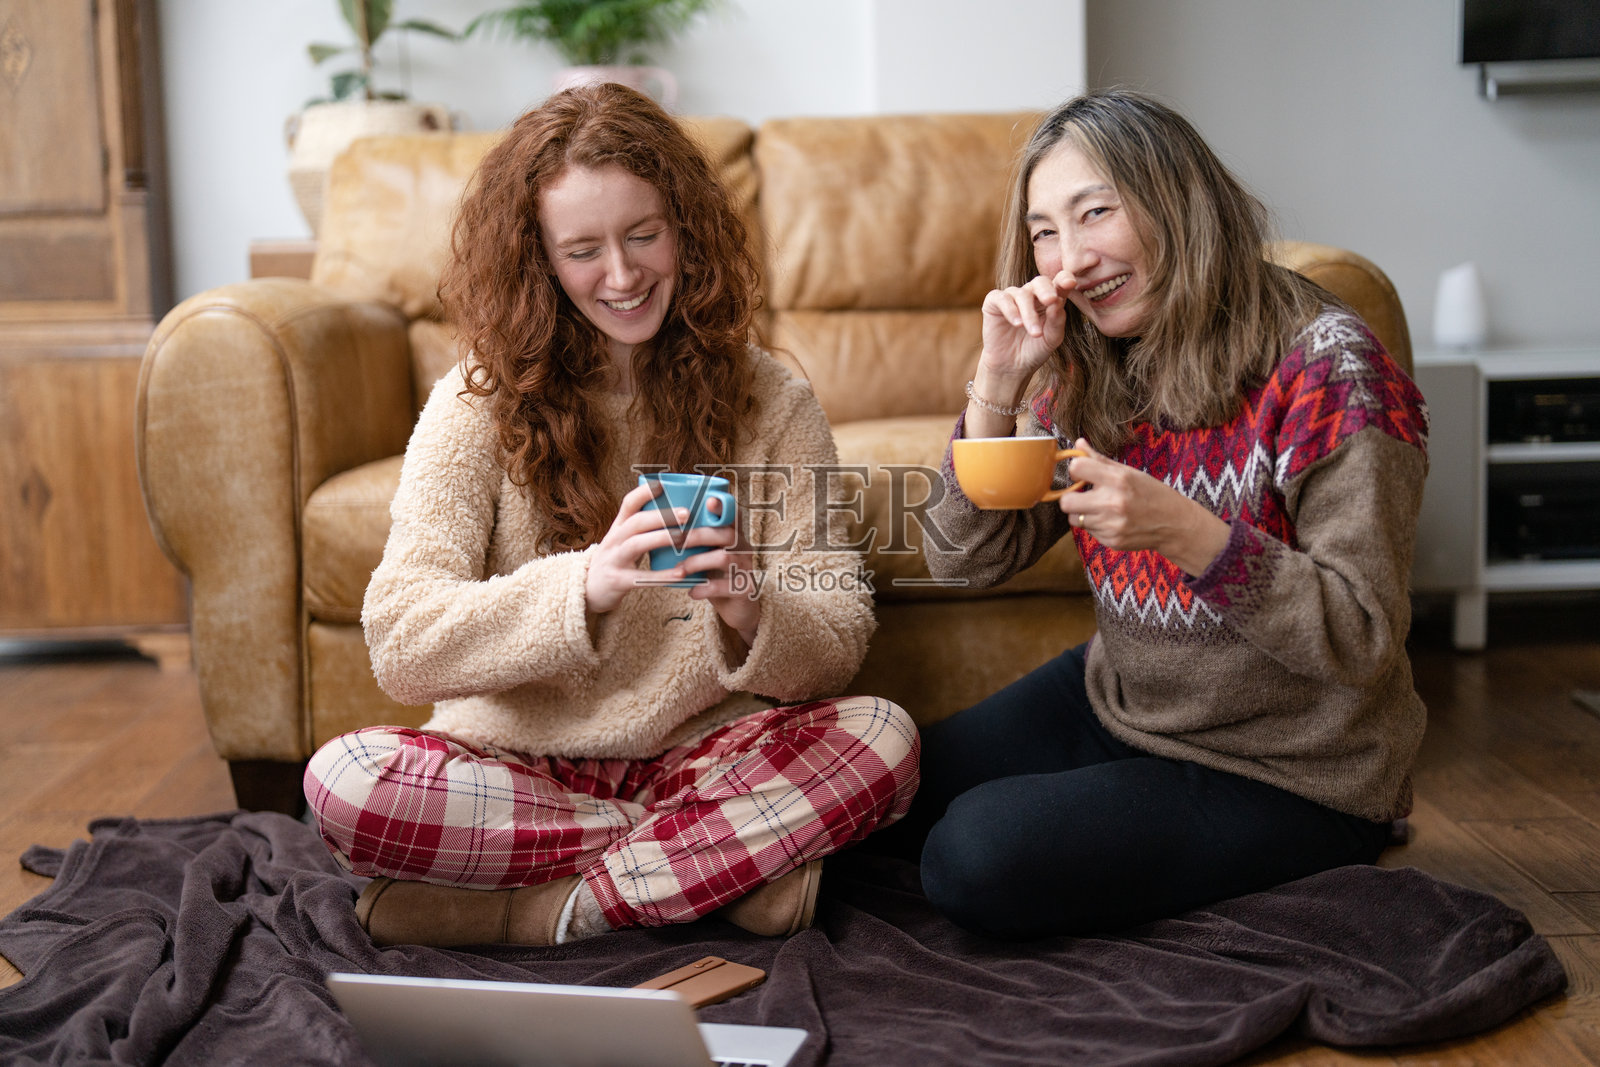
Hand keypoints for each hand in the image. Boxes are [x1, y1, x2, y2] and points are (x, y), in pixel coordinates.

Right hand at [585, 483, 704, 613]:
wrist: (587, 591)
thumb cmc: (615, 562)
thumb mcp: (622, 541)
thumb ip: (643, 530)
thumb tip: (677, 515)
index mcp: (618, 528)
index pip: (628, 504)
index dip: (644, 492)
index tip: (663, 485)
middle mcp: (614, 540)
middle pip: (636, 522)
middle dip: (661, 516)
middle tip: (686, 513)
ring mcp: (614, 560)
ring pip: (636, 544)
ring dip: (661, 538)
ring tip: (683, 537)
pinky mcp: (618, 581)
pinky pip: (641, 578)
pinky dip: (661, 576)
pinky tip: (680, 574)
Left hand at [679, 497, 759, 646]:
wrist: (737, 608)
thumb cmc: (715, 576)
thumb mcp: (708, 554)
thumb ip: (694, 540)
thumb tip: (660, 524)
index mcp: (733, 536)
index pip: (731, 515)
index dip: (722, 506)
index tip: (708, 500)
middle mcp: (743, 548)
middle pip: (726, 533)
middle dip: (698, 535)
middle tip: (675, 541)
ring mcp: (745, 569)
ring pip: (724, 557)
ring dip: (697, 562)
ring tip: (679, 570)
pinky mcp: (744, 590)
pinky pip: (725, 587)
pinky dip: (705, 589)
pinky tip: (692, 592)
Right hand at [977, 270, 1075, 380]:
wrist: (1012, 366)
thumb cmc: (1035, 349)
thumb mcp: (1051, 338)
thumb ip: (1057, 321)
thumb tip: (1058, 302)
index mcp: (1050, 298)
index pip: (1059, 282)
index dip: (1064, 278)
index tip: (1070, 283)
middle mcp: (1032, 294)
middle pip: (1040, 282)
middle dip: (1046, 290)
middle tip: (1051, 300)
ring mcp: (1012, 296)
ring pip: (1022, 295)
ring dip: (1029, 314)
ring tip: (1035, 333)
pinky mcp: (994, 302)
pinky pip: (1002, 298)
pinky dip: (1010, 310)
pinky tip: (1017, 323)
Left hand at [1059, 438, 1231, 575]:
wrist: (1174, 524)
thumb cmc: (1151, 493)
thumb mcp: (1129, 472)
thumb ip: (1100, 460)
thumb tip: (1078, 443)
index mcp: (1118, 480)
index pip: (1076, 469)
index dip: (1076, 470)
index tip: (1083, 474)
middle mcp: (1113, 503)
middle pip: (1066, 502)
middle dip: (1071, 497)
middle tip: (1083, 495)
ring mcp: (1111, 525)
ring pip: (1075, 519)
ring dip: (1083, 513)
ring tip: (1101, 508)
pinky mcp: (1111, 541)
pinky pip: (1089, 531)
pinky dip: (1096, 525)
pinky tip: (1112, 521)